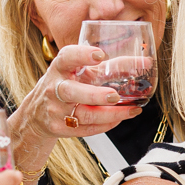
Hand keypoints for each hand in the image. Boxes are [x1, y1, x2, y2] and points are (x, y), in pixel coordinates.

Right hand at [11, 44, 146, 177]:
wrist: (38, 113)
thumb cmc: (67, 85)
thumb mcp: (82, 72)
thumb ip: (111, 66)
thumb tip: (146, 63)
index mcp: (60, 68)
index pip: (67, 58)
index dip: (82, 55)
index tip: (100, 55)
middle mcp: (55, 88)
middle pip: (72, 92)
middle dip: (94, 95)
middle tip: (115, 95)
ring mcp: (56, 110)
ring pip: (84, 115)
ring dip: (110, 114)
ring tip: (131, 110)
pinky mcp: (60, 128)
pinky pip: (86, 129)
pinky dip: (105, 125)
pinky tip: (119, 118)